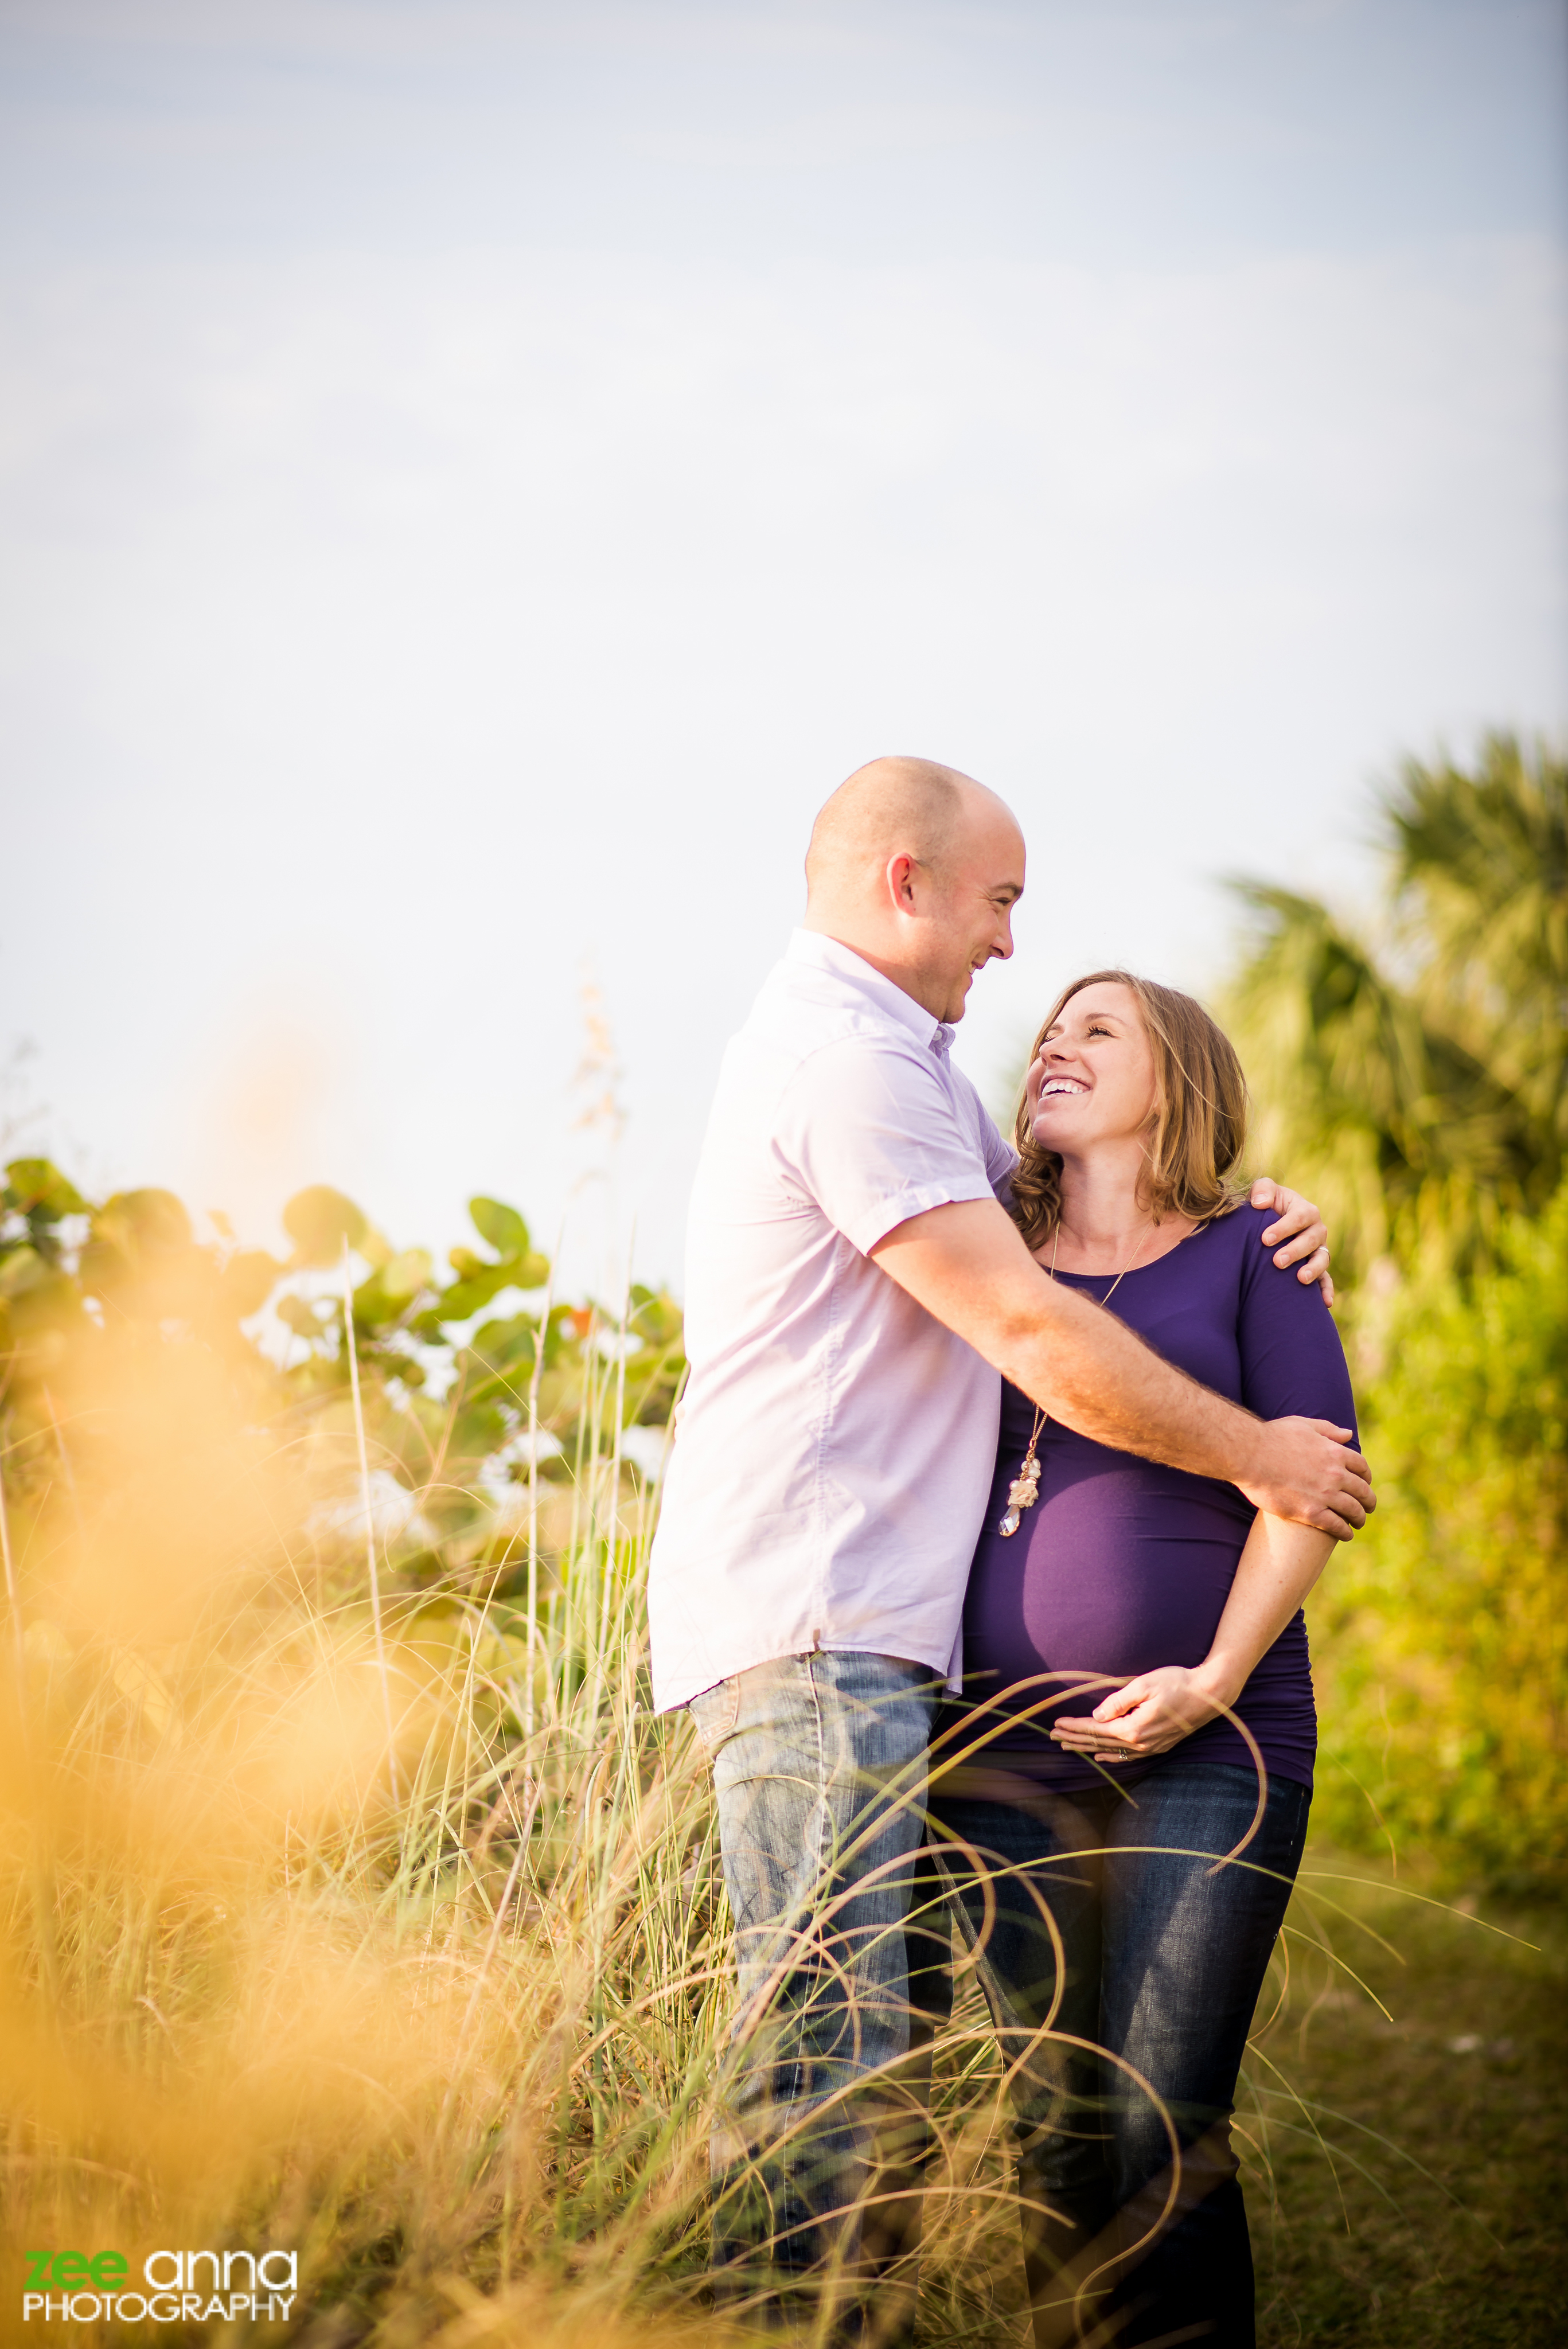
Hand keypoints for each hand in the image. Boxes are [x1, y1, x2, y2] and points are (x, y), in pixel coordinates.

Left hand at [1051, 1665, 1233, 1760]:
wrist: (1211, 1695)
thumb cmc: (1177, 1683)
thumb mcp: (1144, 1684)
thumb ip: (1118, 1701)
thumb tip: (1097, 1715)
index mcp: (1133, 1727)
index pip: (1095, 1729)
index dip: (1074, 1727)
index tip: (1056, 1724)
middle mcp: (1140, 1742)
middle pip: (1100, 1743)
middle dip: (1074, 1739)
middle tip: (1053, 1736)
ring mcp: (1151, 1747)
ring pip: (1112, 1750)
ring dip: (1088, 1748)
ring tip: (1068, 1746)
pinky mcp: (1159, 1745)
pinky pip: (1129, 1756)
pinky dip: (1112, 1756)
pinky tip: (1101, 1756)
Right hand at [1239, 1415, 1374, 1539]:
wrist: (1249, 1456)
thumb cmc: (1272, 1437)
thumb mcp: (1303, 1425)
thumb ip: (1328, 1429)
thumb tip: (1348, 1434)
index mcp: (1335, 1452)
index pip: (1362, 1467)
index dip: (1366, 1477)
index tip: (1364, 1483)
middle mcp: (1335, 1474)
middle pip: (1362, 1491)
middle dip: (1368, 1501)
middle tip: (1367, 1508)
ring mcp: (1325, 1495)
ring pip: (1353, 1510)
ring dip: (1359, 1518)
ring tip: (1358, 1523)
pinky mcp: (1310, 1513)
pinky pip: (1337, 1526)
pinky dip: (1345, 1531)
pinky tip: (1346, 1534)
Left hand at [1249, 1177, 1333, 1306]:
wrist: (1269, 1224)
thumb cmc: (1266, 1206)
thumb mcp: (1264, 1191)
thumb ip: (1263, 1190)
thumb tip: (1259, 1203)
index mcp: (1305, 1210)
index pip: (1298, 1217)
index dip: (1283, 1228)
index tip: (1265, 1239)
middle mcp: (1316, 1230)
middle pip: (1310, 1240)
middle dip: (1295, 1251)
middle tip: (1277, 1261)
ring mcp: (1319, 1250)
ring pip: (1321, 1259)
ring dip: (1313, 1270)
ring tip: (1301, 1279)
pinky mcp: (1317, 1267)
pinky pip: (1326, 1279)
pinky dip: (1326, 1290)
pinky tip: (1325, 1303)